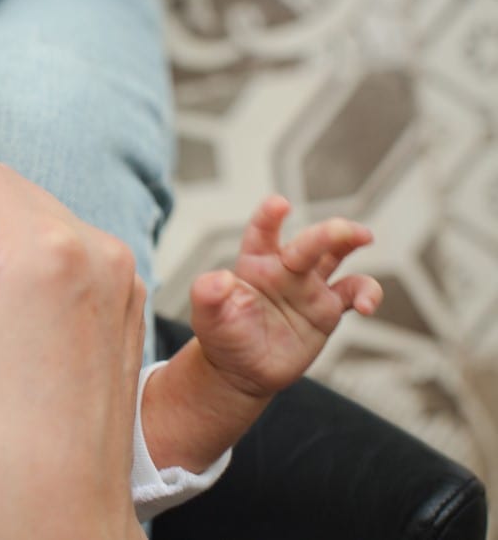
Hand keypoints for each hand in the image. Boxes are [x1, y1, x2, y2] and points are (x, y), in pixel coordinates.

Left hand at [191, 195, 382, 397]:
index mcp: (254, 263)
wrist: (241, 370)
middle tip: (343, 230)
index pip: (262, 233)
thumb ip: (207, 294)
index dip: (269, 217)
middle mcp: (284, 268)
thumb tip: (219, 278)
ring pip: (335, 254)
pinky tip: (367, 306)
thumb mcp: (207, 317)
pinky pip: (354, 292)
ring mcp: (308, 286)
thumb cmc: (222, 336)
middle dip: (326, 232)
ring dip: (350, 241)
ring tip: (364, 237)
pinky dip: (367, 293)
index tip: (278, 204)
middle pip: (308, 242)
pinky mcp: (327, 308)